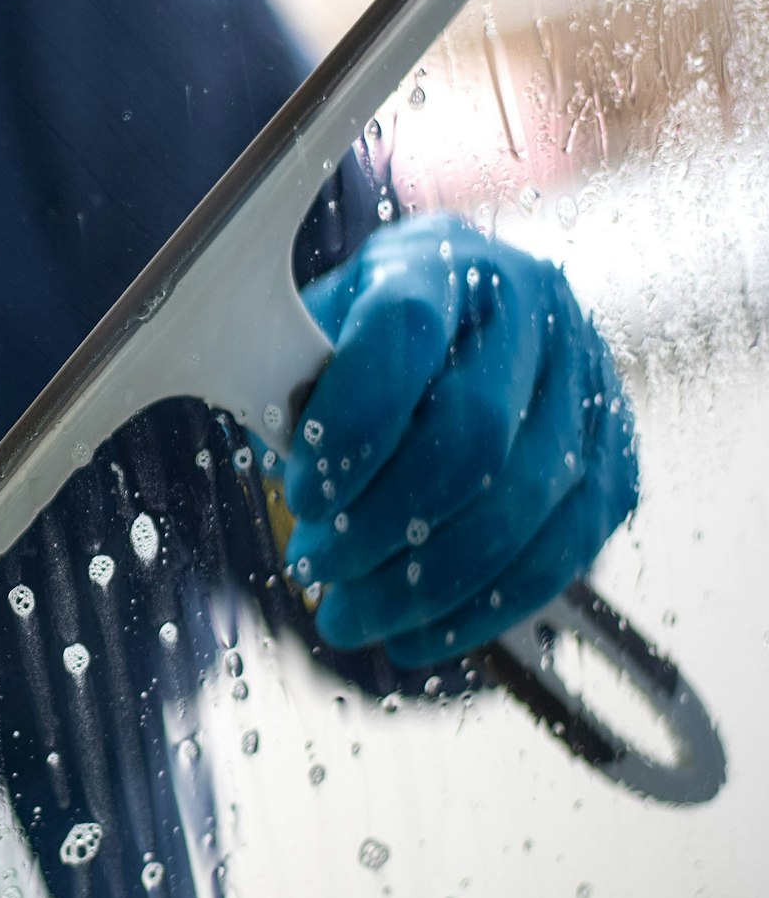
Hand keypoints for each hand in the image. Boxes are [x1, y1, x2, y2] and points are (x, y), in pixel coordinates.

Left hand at [281, 215, 636, 665]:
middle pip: (471, 434)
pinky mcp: (618, 453)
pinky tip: (416, 636)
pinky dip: (483, 607)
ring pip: (521, 504)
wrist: (450, 336)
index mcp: (440, 261)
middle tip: (314, 571)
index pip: (402, 336)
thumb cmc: (354, 344)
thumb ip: (286, 383)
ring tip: (349, 616)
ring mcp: (591, 378)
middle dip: (381, 524)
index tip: (301, 497)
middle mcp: (533, 304)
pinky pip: (565, 550)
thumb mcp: (306, 339)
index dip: (350, 429)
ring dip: (424, 583)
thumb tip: (278, 450)